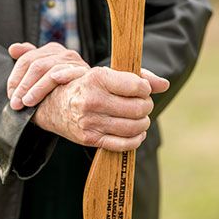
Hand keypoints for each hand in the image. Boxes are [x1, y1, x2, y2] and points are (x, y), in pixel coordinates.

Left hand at [7, 42, 89, 109]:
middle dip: (23, 86)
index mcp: (52, 51)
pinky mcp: (86, 73)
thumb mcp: (43, 76)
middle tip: (16, 103)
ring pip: (50, 71)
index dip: (15, 77)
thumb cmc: (63, 90)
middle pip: (37, 65)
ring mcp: (76, 62)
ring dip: (37, 88)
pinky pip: (72, 72)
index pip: (27, 59)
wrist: (88, 101)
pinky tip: (55, 81)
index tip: (11, 94)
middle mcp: (64, 54)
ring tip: (28, 102)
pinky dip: (63, 76)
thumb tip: (13, 48)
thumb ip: (29, 61)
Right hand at [33, 67, 167, 151]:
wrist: (53, 105)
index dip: (145, 88)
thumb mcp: (106, 74)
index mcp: (97, 79)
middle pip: (138, 108)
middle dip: (147, 106)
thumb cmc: (86, 87)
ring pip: (134, 127)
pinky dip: (136, 139)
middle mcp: (92, 100)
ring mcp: (90, 122)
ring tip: (139, 117)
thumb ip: (137, 76)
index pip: (137, 86)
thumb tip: (164, 84)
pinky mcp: (90, 139)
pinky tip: (136, 132)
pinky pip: (124, 144)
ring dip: (143, 123)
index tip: (142, 89)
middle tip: (142, 104)